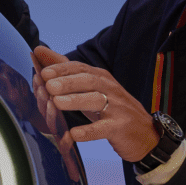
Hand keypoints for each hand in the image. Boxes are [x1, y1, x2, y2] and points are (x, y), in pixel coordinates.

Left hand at [33, 45, 159, 161]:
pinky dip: (89, 131)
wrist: (146, 134)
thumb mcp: (91, 88)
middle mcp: (110, 89)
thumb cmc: (112, 108)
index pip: (80, 68)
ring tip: (56, 102)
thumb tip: (39, 50)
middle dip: (67, 82)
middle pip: (88, 81)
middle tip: (48, 84)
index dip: (62, 69)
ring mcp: (117, 108)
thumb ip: (65, 70)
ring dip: (75, 101)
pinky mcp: (121, 127)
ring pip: (96, 101)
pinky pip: (104, 128)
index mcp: (101, 78)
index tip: (43, 71)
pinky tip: (74, 134)